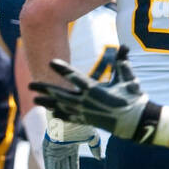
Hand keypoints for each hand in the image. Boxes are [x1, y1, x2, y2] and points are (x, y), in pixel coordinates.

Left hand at [30, 46, 149, 140]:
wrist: (137, 122)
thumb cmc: (133, 98)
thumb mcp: (128, 78)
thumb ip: (123, 62)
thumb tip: (125, 45)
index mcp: (95, 89)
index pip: (75, 77)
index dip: (62, 69)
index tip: (50, 62)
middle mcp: (86, 101)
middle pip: (60, 94)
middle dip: (45, 89)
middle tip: (31, 85)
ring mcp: (85, 112)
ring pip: (61, 106)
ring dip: (47, 102)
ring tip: (34, 99)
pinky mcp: (87, 121)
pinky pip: (70, 117)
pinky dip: (60, 114)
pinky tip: (51, 111)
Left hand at [42, 116, 100, 168]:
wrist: (67, 117)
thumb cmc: (80, 124)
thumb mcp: (92, 136)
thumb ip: (95, 146)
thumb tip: (99, 157)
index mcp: (72, 145)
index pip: (72, 162)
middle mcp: (62, 148)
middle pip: (63, 167)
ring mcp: (54, 149)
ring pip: (56, 168)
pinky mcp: (47, 150)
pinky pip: (49, 165)